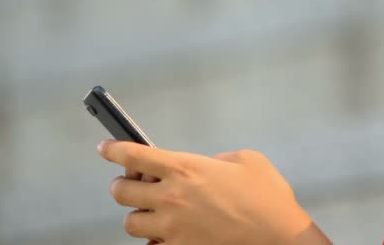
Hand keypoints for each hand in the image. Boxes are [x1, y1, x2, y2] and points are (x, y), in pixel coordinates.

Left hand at [97, 140, 330, 244]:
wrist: (279, 235)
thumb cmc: (267, 196)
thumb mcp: (246, 159)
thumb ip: (217, 158)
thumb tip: (204, 166)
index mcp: (186, 168)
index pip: (134, 154)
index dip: (113, 149)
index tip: (105, 147)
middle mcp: (172, 197)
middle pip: (121, 190)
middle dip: (122, 184)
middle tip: (133, 182)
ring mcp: (174, 227)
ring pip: (130, 223)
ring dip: (137, 214)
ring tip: (151, 211)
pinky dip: (154, 240)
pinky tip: (166, 234)